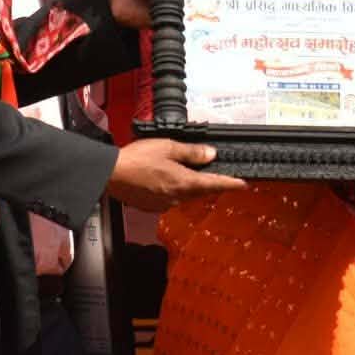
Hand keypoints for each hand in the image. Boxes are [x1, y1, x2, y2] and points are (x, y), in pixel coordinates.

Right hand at [106, 138, 244, 211]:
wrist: (110, 174)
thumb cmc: (138, 158)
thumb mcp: (168, 147)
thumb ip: (191, 153)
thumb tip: (211, 155)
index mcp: (184, 182)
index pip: (214, 184)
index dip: (230, 183)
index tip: (243, 184)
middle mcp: (177, 197)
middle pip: (200, 191)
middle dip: (210, 184)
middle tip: (218, 176)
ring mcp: (164, 204)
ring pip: (185, 195)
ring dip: (190, 186)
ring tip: (186, 173)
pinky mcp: (152, 206)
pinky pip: (169, 198)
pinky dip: (172, 190)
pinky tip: (164, 180)